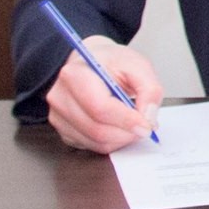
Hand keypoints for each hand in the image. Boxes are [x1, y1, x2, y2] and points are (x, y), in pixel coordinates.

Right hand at [46, 39, 163, 152]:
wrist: (90, 63)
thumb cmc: (110, 62)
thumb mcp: (138, 65)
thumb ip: (150, 90)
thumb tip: (149, 118)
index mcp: (75, 74)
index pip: (100, 107)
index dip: (127, 120)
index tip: (147, 125)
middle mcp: (60, 96)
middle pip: (96, 129)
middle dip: (127, 133)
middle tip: (145, 126)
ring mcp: (58, 115)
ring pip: (94, 142)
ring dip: (121, 139)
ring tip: (133, 124)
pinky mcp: (63, 130)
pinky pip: (90, 146)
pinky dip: (110, 142)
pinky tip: (118, 126)